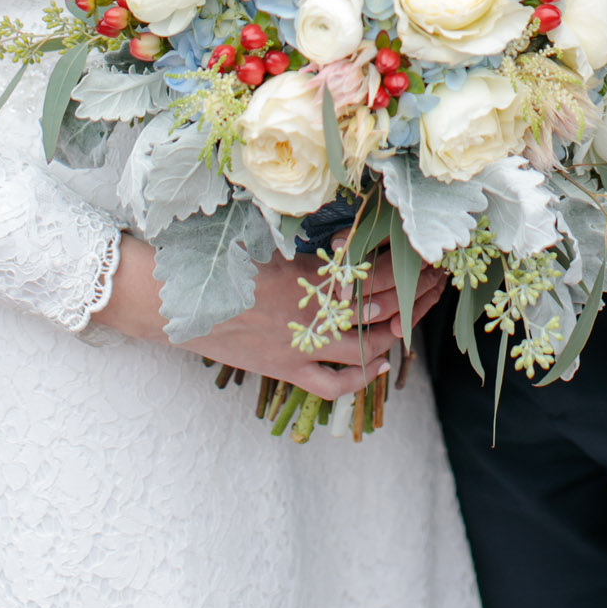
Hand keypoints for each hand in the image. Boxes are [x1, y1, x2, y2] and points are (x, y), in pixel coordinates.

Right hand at [92, 235, 445, 399]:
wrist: (169, 298)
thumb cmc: (216, 254)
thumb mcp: (266, 232)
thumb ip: (309, 234)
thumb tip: (350, 223)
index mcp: (310, 277)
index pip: (377, 274)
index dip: (409, 265)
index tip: (430, 251)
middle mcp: (313, 317)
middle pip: (383, 310)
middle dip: (416, 293)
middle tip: (437, 278)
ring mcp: (301, 349)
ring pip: (367, 346)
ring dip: (400, 329)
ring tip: (417, 311)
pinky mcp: (286, 370)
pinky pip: (333, 384)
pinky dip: (360, 376)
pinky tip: (378, 363)